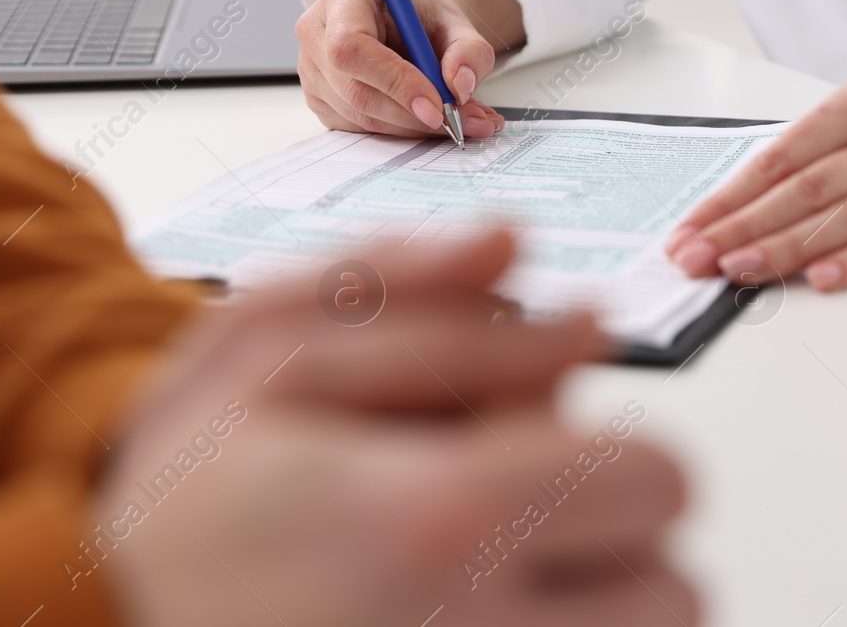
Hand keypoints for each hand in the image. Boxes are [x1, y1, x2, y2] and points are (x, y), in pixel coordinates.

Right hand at [103, 231, 697, 626]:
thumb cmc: (175, 505)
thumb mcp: (263, 352)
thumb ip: (407, 290)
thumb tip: (527, 255)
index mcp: (446, 516)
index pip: (659, 478)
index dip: (612, 446)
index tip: (536, 446)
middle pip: (671, 588)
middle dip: (611, 543)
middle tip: (506, 522)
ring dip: (589, 606)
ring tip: (477, 579)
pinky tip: (460, 614)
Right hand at [296, 0, 525, 139]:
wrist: (406, 25)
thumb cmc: (422, 18)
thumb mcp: (456, 22)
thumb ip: (468, 50)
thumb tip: (460, 85)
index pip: (351, 45)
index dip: (393, 80)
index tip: (437, 105)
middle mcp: (317, 31)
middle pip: (354, 89)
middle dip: (411, 114)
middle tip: (462, 122)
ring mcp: (310, 69)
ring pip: (359, 116)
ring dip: (413, 127)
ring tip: (462, 121)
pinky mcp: (318, 100)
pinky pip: (358, 128)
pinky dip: (400, 132)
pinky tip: (430, 121)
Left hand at [664, 59, 846, 290]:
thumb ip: (819, 154)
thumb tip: (739, 208)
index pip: (784, 153)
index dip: (731, 194)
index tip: (688, 228)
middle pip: (810, 186)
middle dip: (744, 224)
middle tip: (696, 257)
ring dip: (788, 246)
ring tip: (739, 270)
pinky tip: (822, 279)